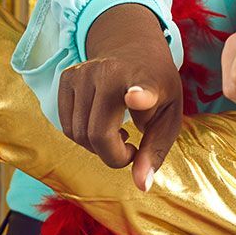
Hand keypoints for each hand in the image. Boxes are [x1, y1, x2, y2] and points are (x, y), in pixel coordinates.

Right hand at [59, 5, 182, 190]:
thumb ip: (155, 151)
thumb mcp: (169, 117)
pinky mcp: (67, 77)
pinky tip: (100, 122)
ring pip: (78, 134)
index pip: (141, 90)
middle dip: (113, 156)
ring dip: (97, 146)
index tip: (135, 96)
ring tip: (118, 132)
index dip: (139, 96)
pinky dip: (82, 136)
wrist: (135, 48)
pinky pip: (66, 126)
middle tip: (131, 149)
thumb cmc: (157, 88)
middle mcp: (111, 73)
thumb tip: (140, 186)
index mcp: (146, 80)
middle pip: (97, 135)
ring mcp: (84, 72)